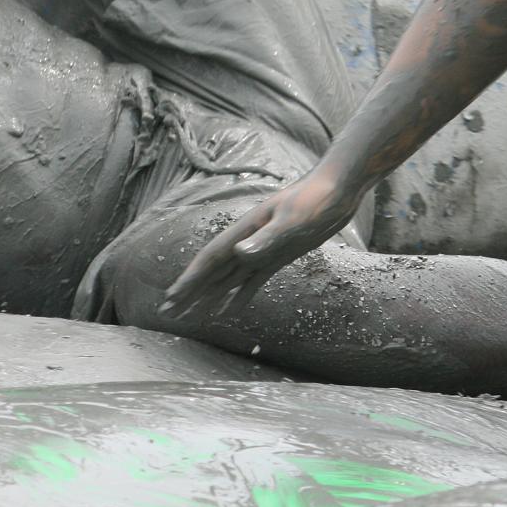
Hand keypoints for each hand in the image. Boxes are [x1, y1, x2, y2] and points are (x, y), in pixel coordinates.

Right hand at [161, 169, 358, 316]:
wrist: (338, 190)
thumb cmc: (315, 199)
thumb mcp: (292, 220)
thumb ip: (266, 238)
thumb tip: (238, 254)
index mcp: (245, 232)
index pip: (210, 260)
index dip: (189, 280)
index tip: (171, 298)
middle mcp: (247, 242)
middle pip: (212, 271)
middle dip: (190, 292)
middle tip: (168, 312)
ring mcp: (261, 250)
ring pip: (227, 278)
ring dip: (208, 296)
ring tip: (190, 316)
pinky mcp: (277, 258)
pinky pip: (250, 282)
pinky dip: (237, 297)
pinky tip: (228, 310)